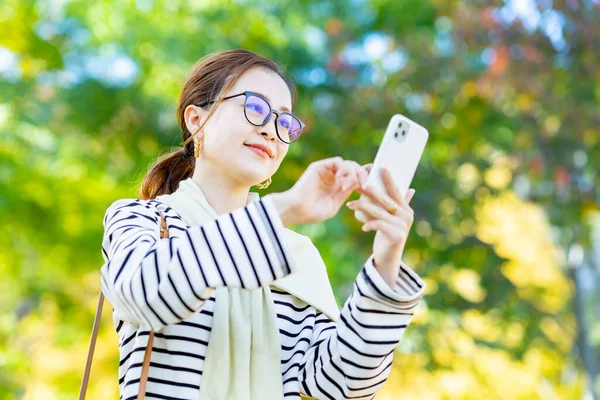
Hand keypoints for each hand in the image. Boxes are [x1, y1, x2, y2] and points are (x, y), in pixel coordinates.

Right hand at [271, 157, 371, 225]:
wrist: (296, 210)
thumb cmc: (312, 212)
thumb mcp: (335, 204)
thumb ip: (347, 193)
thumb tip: (361, 183)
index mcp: (337, 185)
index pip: (355, 175)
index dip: (366, 175)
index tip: (374, 179)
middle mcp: (333, 176)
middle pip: (354, 167)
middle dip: (362, 174)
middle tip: (364, 185)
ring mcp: (326, 170)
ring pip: (348, 164)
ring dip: (352, 174)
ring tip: (346, 187)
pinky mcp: (320, 166)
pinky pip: (338, 162)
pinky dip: (343, 170)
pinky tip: (341, 182)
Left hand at [345, 167, 415, 286]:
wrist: (389, 258)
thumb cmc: (389, 235)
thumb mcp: (394, 219)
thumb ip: (402, 204)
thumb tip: (411, 189)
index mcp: (406, 209)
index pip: (396, 190)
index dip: (389, 179)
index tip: (381, 167)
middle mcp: (406, 216)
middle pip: (385, 200)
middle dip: (370, 191)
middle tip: (357, 185)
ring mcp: (402, 226)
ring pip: (379, 212)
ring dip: (362, 207)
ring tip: (350, 205)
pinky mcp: (396, 236)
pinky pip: (379, 225)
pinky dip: (370, 224)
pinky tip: (363, 226)